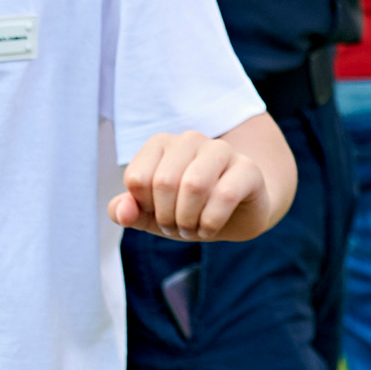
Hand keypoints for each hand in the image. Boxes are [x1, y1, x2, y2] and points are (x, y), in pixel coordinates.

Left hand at [111, 129, 271, 241]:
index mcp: (161, 143)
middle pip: (164, 182)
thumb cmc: (188, 209)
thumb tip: (122, 212)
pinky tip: (210, 229)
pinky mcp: (248, 168)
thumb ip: (125, 211)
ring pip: (194, 185)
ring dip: (189, 220)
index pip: (137, 178)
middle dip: (166, 217)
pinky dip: (211, 222)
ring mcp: (222, 150)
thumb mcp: (151, 215)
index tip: (157, 215)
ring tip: (192, 230)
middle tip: (176, 229)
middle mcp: (190, 139)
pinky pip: (224, 196)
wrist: (237, 214)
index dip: (143, 207)